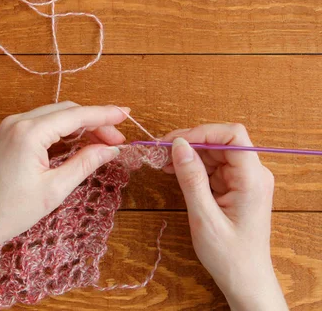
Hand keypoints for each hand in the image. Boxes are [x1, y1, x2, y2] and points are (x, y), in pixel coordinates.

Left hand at [0, 101, 129, 253]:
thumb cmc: (10, 212)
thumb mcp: (54, 190)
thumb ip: (84, 163)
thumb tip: (110, 149)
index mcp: (29, 133)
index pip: (75, 115)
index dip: (104, 114)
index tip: (127, 114)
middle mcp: (18, 122)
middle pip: (66, 111)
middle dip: (94, 121)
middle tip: (117, 140)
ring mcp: (10, 127)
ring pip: (54, 116)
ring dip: (79, 125)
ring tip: (103, 142)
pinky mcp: (7, 136)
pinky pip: (41, 125)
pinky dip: (62, 131)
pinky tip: (78, 143)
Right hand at [162, 124, 287, 310]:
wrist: (244, 279)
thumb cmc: (229, 255)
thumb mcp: (204, 217)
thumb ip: (192, 179)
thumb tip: (178, 145)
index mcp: (252, 179)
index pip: (232, 135)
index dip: (201, 132)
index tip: (174, 142)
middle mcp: (253, 173)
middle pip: (221, 141)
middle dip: (189, 141)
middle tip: (159, 150)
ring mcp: (244, 179)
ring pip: (214, 151)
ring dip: (188, 153)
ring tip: (161, 161)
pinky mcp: (235, 186)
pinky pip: (213, 166)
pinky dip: (192, 166)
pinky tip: (173, 170)